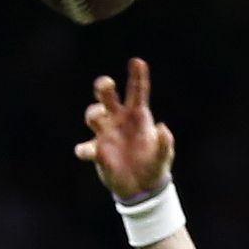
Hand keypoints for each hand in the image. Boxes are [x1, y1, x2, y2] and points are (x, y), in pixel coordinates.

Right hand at [73, 57, 175, 197]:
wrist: (142, 187)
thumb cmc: (154, 165)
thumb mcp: (164, 156)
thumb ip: (165, 143)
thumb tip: (162, 128)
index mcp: (137, 116)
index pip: (137, 92)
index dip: (137, 76)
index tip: (137, 62)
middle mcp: (118, 120)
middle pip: (107, 96)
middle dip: (103, 86)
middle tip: (107, 84)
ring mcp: (106, 134)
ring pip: (93, 115)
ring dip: (93, 113)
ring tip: (98, 118)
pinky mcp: (97, 152)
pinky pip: (86, 147)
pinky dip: (84, 149)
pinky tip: (86, 152)